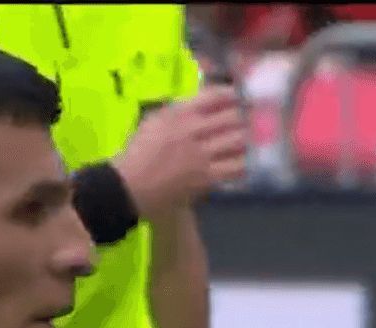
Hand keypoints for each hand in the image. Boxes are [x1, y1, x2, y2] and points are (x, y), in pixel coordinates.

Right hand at [113, 86, 247, 218]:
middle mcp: (193, 130)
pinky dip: (242, 163)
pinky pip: (236, 167)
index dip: (230, 95)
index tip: (236, 98)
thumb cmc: (139, 151)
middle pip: (232, 118)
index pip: (214, 96)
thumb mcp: (155, 120)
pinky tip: (240, 163)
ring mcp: (202, 155)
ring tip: (243, 142)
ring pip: (238, 141)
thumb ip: (180, 111)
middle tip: (245, 122)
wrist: (130, 185)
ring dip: (244, 140)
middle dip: (241, 118)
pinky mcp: (207, 177)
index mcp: (178, 113)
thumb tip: (205, 104)